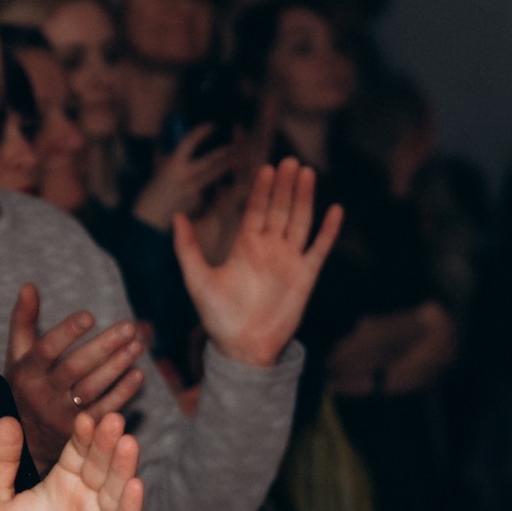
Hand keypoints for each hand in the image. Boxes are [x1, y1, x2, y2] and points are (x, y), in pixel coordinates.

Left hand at [0, 412, 142, 510]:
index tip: (85, 417)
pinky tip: (135, 486)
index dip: (84, 436)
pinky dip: (131, 508)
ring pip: (116, 491)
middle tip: (112, 420)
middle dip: (107, 444)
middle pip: (101, 466)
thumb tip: (6, 419)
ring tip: (127, 444)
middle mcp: (85, 500)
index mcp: (60, 484)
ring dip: (123, 468)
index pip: (78, 452)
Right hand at [3, 283, 145, 468]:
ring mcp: (61, 415)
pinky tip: (138, 374)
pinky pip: (104, 411)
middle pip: (75, 368)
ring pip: (92, 389)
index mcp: (26, 373)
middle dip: (104, 346)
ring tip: (138, 344)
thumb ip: (23, 321)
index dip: (67, 333)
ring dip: (117, 366)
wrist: (25, 441)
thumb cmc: (25, 386)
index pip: (46, 350)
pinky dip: (123, 393)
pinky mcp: (79, 432)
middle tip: (129, 326)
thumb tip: (29, 285)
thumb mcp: (18, 356)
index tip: (90, 315)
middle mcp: (42, 395)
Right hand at [133, 124, 228, 229]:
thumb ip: (167, 148)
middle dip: (225, 150)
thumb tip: (174, 130)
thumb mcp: (158, 163)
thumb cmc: (155, 185)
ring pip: (216, 173)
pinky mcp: (200, 200)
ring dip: (227, 163)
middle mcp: (185, 175)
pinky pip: (210, 187)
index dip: (202, 131)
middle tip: (235, 142)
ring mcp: (194, 189)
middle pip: (211, 160)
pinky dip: (213, 182)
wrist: (153, 213)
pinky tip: (214, 182)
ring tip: (237, 156)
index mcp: (173, 163)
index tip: (212, 125)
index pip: (190, 141)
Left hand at [174, 157, 343, 367]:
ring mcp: (289, 261)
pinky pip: (319, 249)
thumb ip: (187, 248)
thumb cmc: (218, 317)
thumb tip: (177, 216)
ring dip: (305, 198)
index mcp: (245, 246)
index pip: (256, 210)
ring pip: (300, 222)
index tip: (267, 168)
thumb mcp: (197, 279)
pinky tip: (335, 210)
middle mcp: (269, 248)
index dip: (262, 190)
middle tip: (290, 161)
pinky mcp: (305, 277)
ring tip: (307, 173)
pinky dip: (327, 231)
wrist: (242, 349)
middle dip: (285, 186)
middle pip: (281, 209)